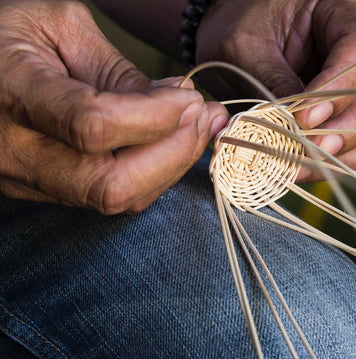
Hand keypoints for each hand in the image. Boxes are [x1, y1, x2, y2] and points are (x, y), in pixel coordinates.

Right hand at [0, 0, 227, 213]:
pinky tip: (171, 143)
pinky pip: (107, 197)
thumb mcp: (59, 26)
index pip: (94, 125)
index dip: (155, 117)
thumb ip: (117, 70)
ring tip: (198, 127)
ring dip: (170, 166)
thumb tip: (175, 102)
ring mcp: (26, 179)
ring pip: (115, 200)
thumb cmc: (6, 35)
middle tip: (202, 116)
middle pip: (110, 184)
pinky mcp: (42, 190)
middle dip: (173, 153)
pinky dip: (151, 174)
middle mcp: (15, 151)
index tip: (189, 97)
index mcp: (14, 93)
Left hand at [195, 0, 355, 180]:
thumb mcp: (247, 47)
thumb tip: (296, 131)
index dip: (339, 88)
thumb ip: (275, 83)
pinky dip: (340, 163)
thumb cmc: (243, 29)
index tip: (306, 118)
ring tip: (304, 164)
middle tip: (314, 148)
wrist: (236, 38)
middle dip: (354, 127)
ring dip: (349, 153)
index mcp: (344, 10)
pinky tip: (305, 167)